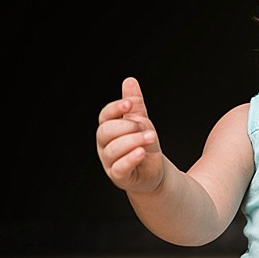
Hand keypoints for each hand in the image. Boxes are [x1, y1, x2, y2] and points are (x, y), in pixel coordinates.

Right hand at [96, 76, 164, 192]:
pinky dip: (131, 158)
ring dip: (134, 141)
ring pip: (114, 149)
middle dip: (126, 126)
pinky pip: (120, 167)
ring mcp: (109, 162)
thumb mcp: (141, 121)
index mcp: (108, 129)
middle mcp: (104, 145)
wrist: (153, 170)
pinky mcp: (119, 176)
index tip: (129, 104)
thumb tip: (129, 81)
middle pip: (106, 132)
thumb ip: (135, 104)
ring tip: (150, 137)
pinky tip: (141, 152)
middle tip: (145, 126)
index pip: (104, 116)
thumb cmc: (143, 144)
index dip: (115, 109)